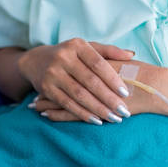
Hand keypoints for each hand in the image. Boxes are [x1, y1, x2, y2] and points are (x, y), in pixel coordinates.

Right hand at [18, 38, 134, 123]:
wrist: (36, 61)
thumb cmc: (71, 55)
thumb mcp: (87, 48)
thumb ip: (109, 51)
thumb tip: (131, 55)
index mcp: (77, 45)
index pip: (98, 64)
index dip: (113, 79)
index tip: (126, 93)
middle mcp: (63, 58)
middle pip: (90, 81)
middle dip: (109, 99)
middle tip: (124, 112)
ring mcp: (53, 73)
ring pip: (79, 95)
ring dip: (98, 109)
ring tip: (114, 118)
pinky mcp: (46, 88)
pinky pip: (67, 104)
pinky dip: (83, 114)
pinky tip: (97, 120)